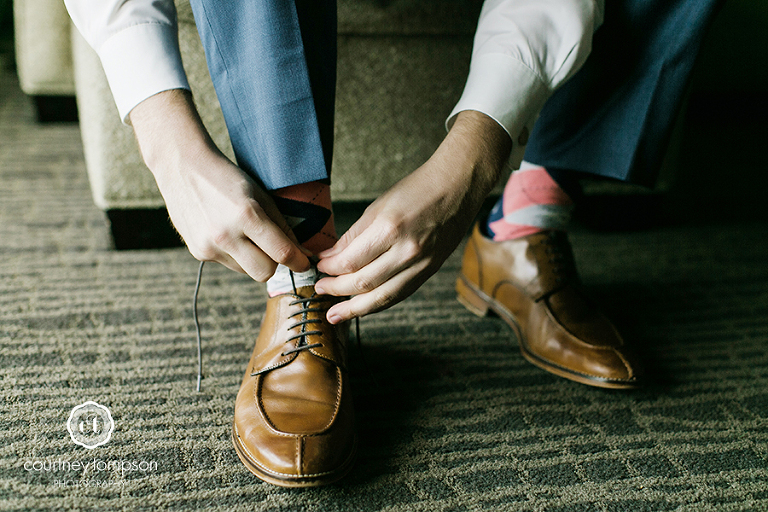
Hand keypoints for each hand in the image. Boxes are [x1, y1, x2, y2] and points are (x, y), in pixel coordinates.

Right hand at [130, 90, 309, 280]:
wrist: (182, 167)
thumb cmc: (226, 177)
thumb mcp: (259, 195)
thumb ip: (281, 226)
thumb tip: (301, 252)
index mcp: (246, 215)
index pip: (282, 252)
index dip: (299, 261)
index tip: (305, 263)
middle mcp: (226, 235)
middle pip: (265, 273)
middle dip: (275, 265)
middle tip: (275, 250)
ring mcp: (209, 246)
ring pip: (246, 270)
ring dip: (252, 259)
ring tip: (243, 233)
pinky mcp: (197, 252)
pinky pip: (227, 263)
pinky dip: (233, 254)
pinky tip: (225, 231)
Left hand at [315, 110, 511, 322]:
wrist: (458, 188)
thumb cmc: (418, 190)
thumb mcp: (378, 206)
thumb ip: (354, 235)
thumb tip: (330, 257)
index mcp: (389, 228)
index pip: (350, 260)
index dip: (330, 268)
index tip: (319, 267)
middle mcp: (406, 251)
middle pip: (363, 282)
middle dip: (336, 290)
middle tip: (320, 289)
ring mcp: (420, 264)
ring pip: (382, 297)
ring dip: (355, 309)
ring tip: (335, 314)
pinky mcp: (429, 272)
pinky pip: (399, 294)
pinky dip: (379, 303)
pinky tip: (363, 307)